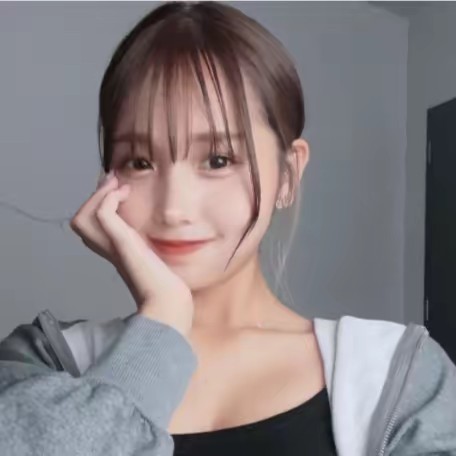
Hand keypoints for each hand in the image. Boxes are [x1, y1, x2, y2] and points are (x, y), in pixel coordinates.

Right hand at [69, 171, 193, 335]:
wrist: (168, 298)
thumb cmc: (165, 283)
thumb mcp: (152, 256)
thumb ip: (145, 244)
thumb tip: (149, 232)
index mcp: (113, 251)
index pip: (90, 225)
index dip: (98, 203)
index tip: (117, 187)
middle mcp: (108, 249)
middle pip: (80, 220)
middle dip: (96, 196)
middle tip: (114, 182)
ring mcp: (113, 247)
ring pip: (82, 218)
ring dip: (99, 196)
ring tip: (119, 186)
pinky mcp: (123, 243)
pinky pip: (102, 215)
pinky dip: (109, 199)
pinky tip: (125, 194)